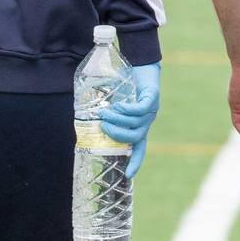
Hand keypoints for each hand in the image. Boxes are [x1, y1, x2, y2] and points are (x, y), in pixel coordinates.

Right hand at [99, 62, 159, 178]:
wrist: (141, 65)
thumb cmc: (126, 86)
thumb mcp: (113, 104)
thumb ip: (105, 115)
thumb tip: (86, 122)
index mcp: (138, 127)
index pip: (139, 148)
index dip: (135, 162)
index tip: (129, 176)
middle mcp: (146, 122)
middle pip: (133, 138)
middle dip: (116, 135)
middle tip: (102, 125)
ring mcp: (151, 111)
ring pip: (135, 124)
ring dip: (117, 120)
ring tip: (105, 112)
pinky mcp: (153, 98)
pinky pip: (140, 110)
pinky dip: (127, 110)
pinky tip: (118, 105)